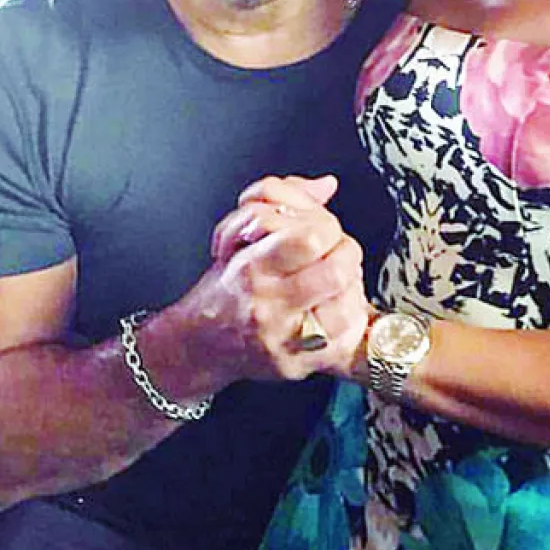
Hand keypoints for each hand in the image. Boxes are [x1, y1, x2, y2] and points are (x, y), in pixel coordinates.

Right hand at [184, 176, 370, 382]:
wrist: (197, 345)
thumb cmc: (224, 287)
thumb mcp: (238, 234)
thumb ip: (283, 201)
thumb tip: (326, 185)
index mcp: (251, 267)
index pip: (308, 238)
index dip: (326, 226)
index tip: (323, 228)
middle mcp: (266, 305)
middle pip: (335, 271)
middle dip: (346, 254)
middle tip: (337, 253)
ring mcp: (283, 339)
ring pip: (346, 309)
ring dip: (352, 288)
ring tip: (338, 282)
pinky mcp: (296, 364)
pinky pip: (343, 342)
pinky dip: (350, 321)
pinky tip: (336, 309)